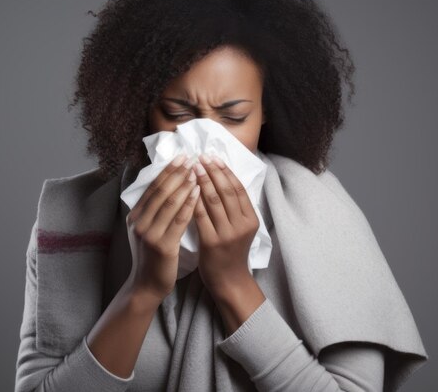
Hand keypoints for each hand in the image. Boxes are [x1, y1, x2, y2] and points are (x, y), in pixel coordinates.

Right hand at [125, 154, 199, 303]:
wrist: (146, 285)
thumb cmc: (151, 257)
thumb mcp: (146, 230)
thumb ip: (152, 211)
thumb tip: (166, 185)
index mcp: (134, 216)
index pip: (153, 187)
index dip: (167, 171)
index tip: (181, 157)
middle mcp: (139, 223)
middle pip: (160, 191)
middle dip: (177, 173)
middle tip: (191, 158)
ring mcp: (149, 234)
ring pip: (169, 203)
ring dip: (184, 185)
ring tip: (197, 171)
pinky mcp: (162, 246)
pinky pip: (178, 220)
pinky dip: (188, 204)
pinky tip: (198, 193)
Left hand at [192, 154, 259, 297]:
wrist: (228, 281)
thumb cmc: (231, 252)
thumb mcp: (240, 229)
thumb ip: (235, 208)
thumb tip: (222, 178)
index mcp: (251, 219)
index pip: (238, 189)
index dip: (226, 171)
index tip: (213, 157)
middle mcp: (242, 225)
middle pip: (227, 191)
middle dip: (213, 171)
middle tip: (201, 156)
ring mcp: (228, 234)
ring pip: (214, 201)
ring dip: (202, 181)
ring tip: (192, 167)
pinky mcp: (212, 242)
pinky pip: (201, 216)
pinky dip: (193, 200)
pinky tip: (186, 189)